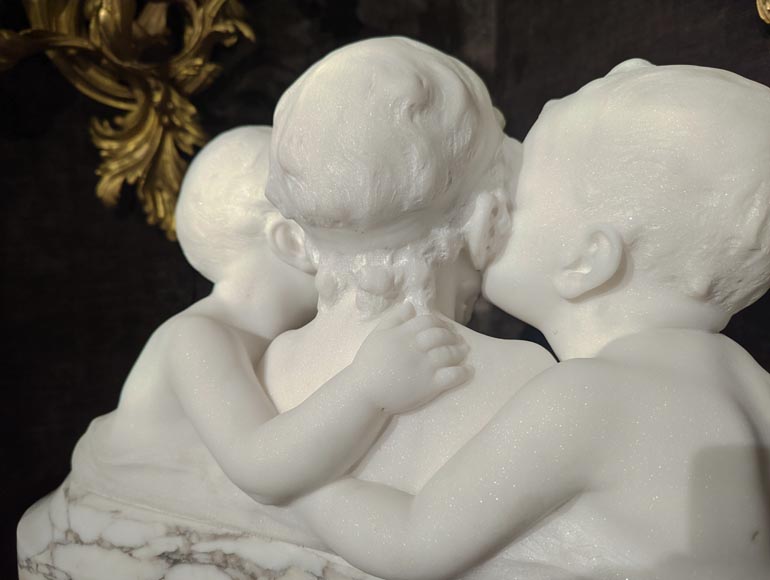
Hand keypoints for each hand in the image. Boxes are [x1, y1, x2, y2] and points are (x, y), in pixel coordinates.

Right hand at [352, 303, 471, 413]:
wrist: (364, 392)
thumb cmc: (369, 363)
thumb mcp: (377, 335)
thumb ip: (393, 318)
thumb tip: (411, 305)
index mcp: (403, 334)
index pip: (428, 321)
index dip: (439, 323)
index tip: (444, 327)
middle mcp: (416, 347)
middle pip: (441, 335)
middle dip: (452, 335)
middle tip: (457, 339)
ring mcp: (424, 367)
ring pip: (449, 353)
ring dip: (459, 351)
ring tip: (464, 351)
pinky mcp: (430, 386)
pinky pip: (452, 376)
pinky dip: (462, 372)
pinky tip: (467, 370)